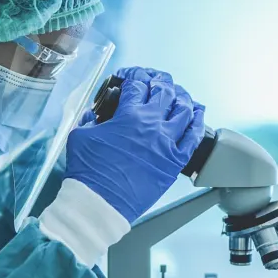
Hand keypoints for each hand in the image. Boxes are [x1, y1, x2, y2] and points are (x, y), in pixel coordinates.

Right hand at [64, 67, 205, 222]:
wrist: (101, 203)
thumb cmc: (90, 174)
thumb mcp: (80, 137)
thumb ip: (89, 120)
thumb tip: (93, 115)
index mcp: (129, 115)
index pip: (137, 83)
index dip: (133, 74)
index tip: (131, 77)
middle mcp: (152, 124)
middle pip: (165, 90)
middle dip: (159, 80)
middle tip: (154, 81)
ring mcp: (166, 142)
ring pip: (185, 108)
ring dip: (181, 97)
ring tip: (177, 95)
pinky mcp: (175, 161)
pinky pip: (194, 135)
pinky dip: (197, 121)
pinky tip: (196, 114)